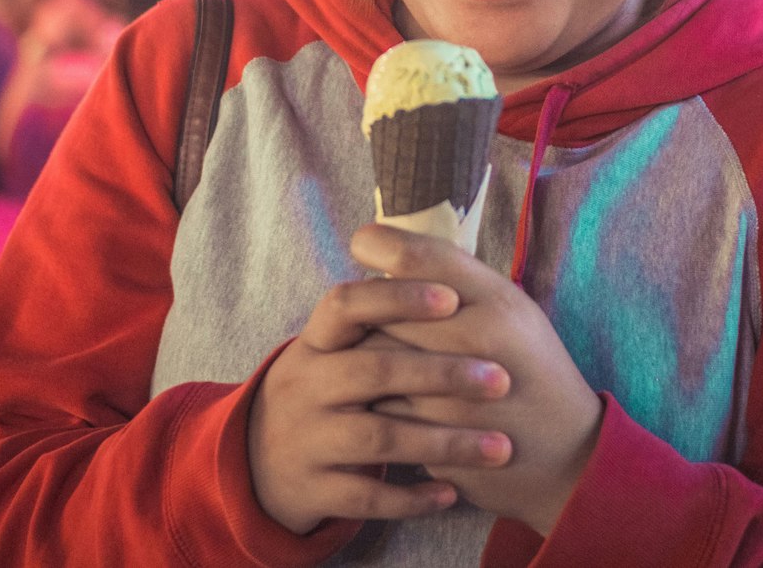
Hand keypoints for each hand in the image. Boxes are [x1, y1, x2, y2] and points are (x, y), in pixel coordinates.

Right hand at [248, 272, 513, 533]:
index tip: (452, 298)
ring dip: (444, 441)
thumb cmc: (326, 389)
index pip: (346, 304)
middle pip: (373, 370)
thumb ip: (379, 316)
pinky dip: (411, 498)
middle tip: (501, 379)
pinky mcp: (313, 490)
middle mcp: (305, 385)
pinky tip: (452, 492)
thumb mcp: (336, 347)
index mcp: (316, 341)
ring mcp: (306, 439)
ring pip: (378, 438)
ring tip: (500, 446)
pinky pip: (365, 498)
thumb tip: (443, 266)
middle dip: (441, 373)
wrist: (261, 463)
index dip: (397, 297)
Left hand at [351, 223, 603, 536]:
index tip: (365, 249)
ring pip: (375, 362)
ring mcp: (459, 394)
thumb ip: (454, 277)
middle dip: (365, 311)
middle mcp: (479, 338)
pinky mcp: (442, 442)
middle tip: (364, 314)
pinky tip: (383, 401)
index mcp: (497, 298)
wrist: (568, 454)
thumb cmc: (527, 365)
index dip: (379, 245)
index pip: (417, 256)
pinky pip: (383, 413)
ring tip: (371, 358)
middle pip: (385, 309)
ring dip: (362, 359)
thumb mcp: (509, 307)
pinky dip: (373, 405)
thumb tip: (386, 245)